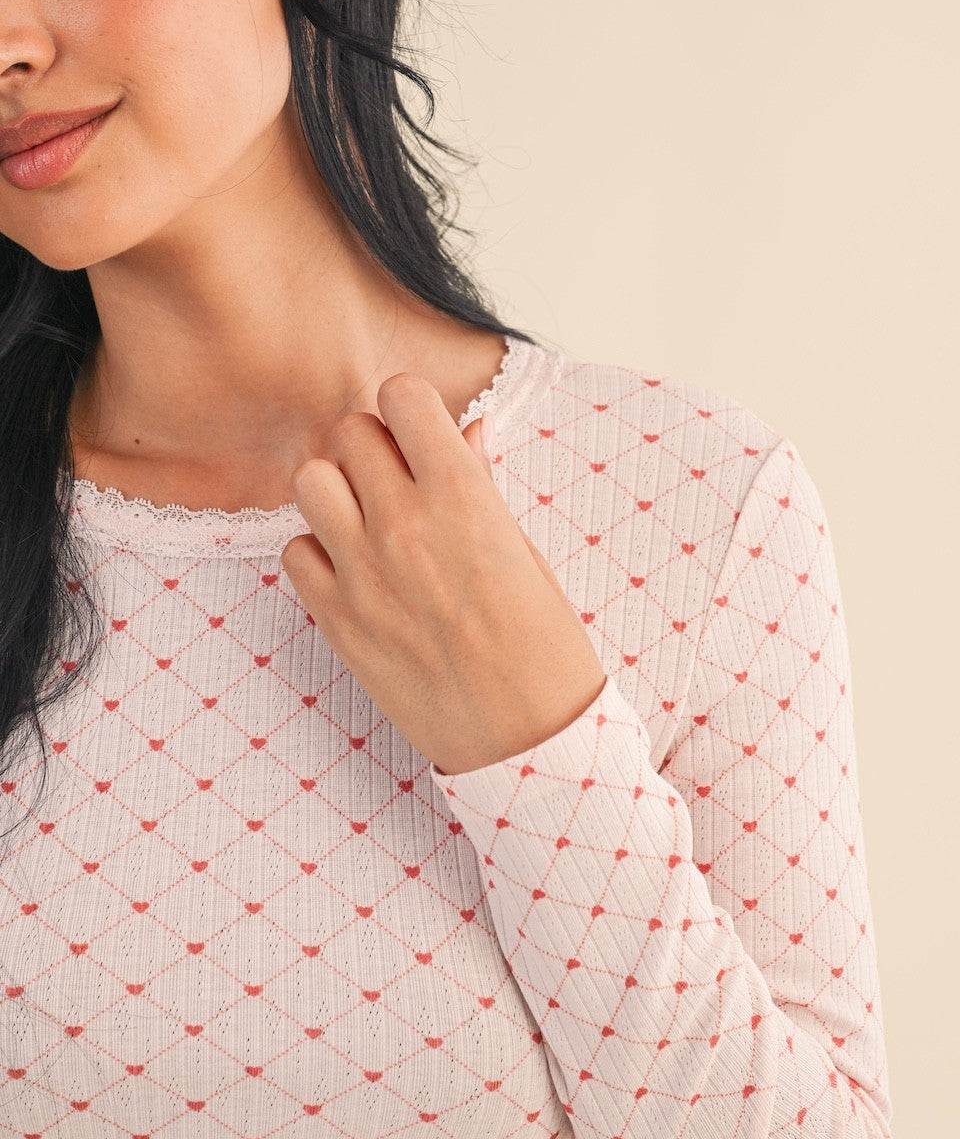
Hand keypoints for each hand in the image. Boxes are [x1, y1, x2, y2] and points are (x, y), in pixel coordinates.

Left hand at [279, 372, 607, 774]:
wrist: (526, 742)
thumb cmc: (544, 647)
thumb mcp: (526, 553)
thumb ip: (482, 485)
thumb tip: (467, 430)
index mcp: (464, 498)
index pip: (402, 396)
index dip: (411, 408)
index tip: (423, 433)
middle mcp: (405, 525)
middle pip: (350, 431)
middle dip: (374, 445)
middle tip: (398, 479)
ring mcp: (363, 573)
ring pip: (310, 480)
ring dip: (337, 490)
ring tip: (368, 519)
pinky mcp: (336, 620)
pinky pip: (294, 552)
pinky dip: (317, 553)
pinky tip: (354, 571)